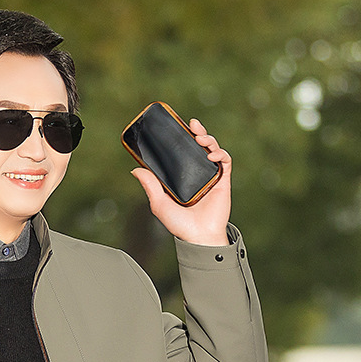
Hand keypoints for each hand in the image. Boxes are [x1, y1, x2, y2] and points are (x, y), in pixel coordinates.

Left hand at [131, 118, 230, 245]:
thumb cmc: (179, 225)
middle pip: (199, 147)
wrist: (198, 237)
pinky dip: (220, 153)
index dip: (182, 139)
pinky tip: (212, 154)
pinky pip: (225, 161)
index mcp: (183, 178)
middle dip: (198, 132)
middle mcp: (197, 175)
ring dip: (209, 139)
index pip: (182, 153)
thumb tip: (135, 169)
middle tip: (193, 125)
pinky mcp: (222, 181)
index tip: (178, 126)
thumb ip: (150, 186)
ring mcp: (210, 177)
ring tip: (201, 138)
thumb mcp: (159, 203)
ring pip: (213, 150)